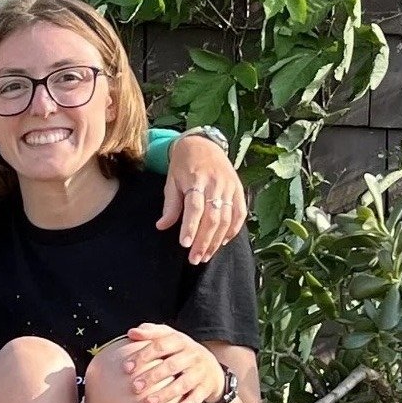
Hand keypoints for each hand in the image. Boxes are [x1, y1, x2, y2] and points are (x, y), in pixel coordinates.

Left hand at [117, 324, 226, 402]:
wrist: (211, 367)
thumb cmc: (180, 352)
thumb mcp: (169, 337)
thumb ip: (151, 332)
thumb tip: (131, 333)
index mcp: (180, 341)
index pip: (160, 345)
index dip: (143, 356)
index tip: (126, 368)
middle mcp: (192, 355)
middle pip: (171, 365)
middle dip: (152, 376)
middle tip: (134, 387)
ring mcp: (200, 373)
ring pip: (183, 384)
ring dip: (165, 394)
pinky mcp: (205, 389)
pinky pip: (194, 400)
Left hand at [155, 133, 246, 262]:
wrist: (203, 143)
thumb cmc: (183, 164)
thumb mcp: (172, 181)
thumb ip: (170, 205)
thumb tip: (162, 226)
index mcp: (197, 180)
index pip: (195, 207)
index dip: (190, 227)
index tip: (185, 244)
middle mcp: (216, 184)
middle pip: (212, 217)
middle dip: (204, 241)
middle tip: (195, 259)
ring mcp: (230, 187)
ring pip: (226, 219)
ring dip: (217, 240)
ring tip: (205, 256)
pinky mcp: (238, 190)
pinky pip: (239, 214)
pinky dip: (233, 230)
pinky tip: (223, 242)